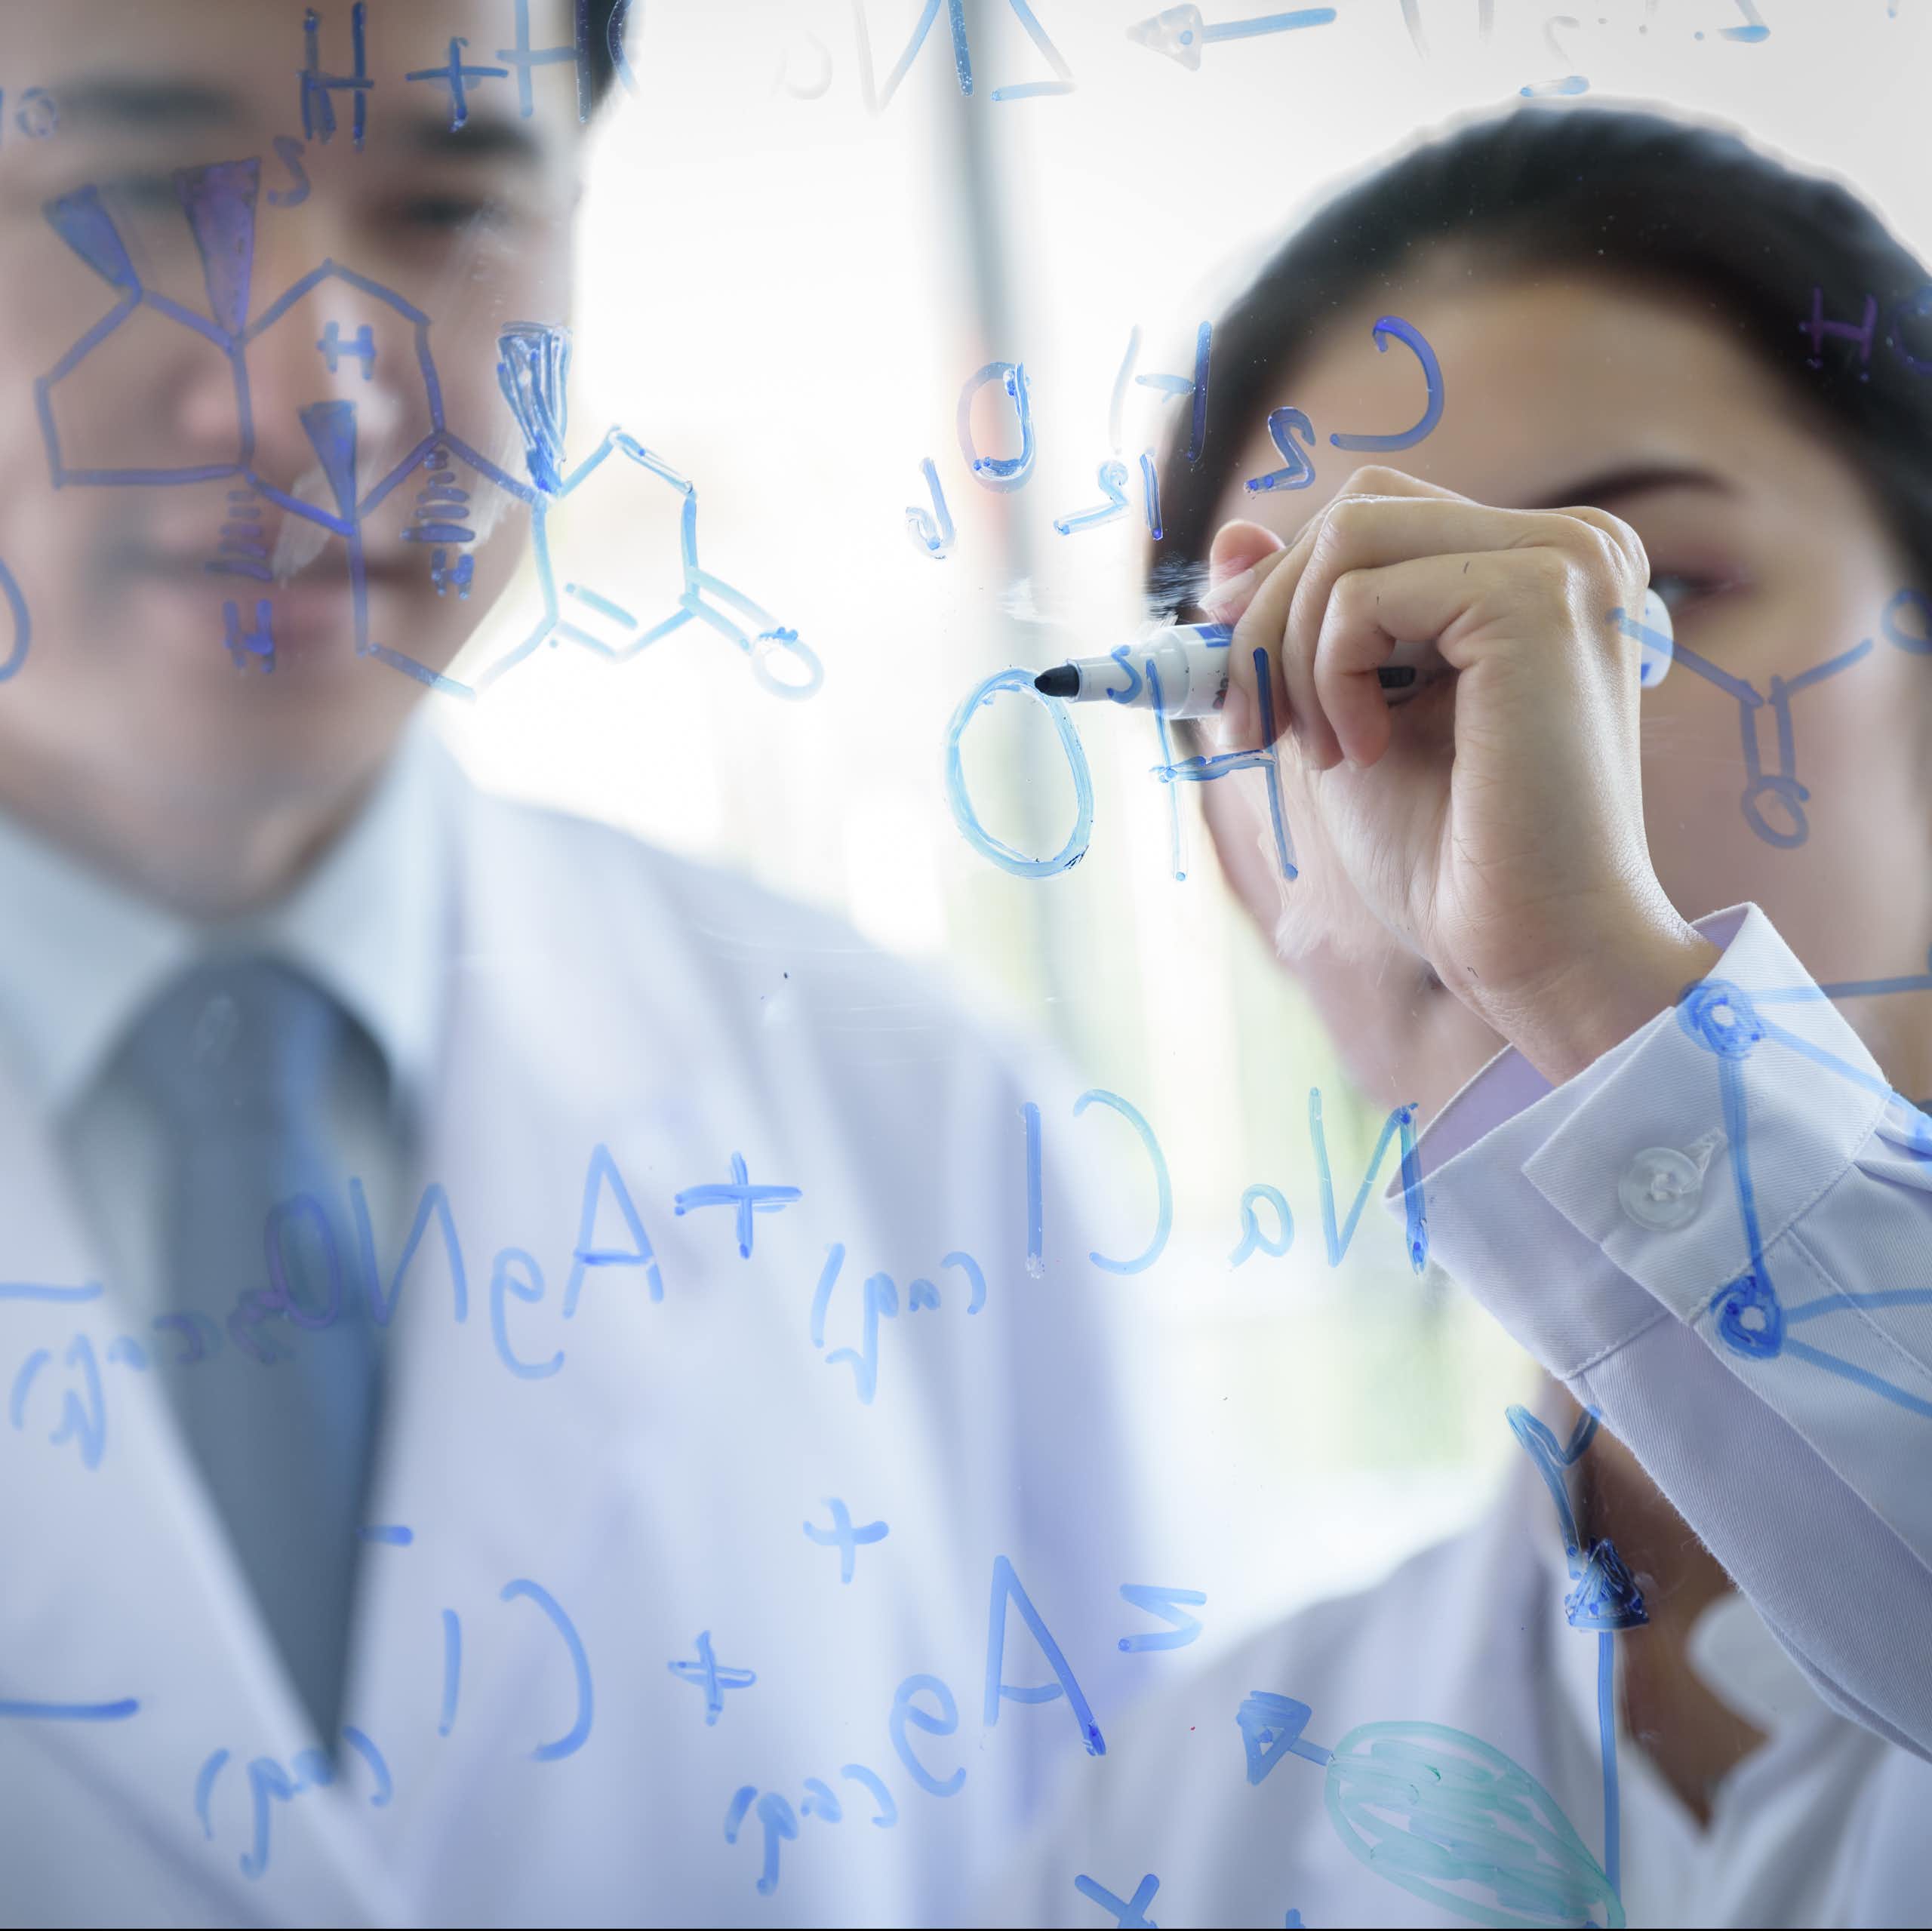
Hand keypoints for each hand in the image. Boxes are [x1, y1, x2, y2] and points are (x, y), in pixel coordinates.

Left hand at [1210, 466, 1719, 1083]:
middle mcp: (1571, 543)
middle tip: (1261, 731)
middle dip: (1270, 620)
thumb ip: (1297, 619)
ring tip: (1326, 751)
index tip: (1246, 688)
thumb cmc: (1448, 855)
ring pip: (1348, 535)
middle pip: (1355, 510)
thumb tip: (1229, 537)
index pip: (1372, 518)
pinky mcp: (1539, 596)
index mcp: (1537, 567)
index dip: (1281, 592)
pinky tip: (1367, 752)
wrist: (1531, 948)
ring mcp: (1566, 559)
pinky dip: (1328, 677)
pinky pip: (1361, 591)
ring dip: (1294, 652)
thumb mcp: (1341, 711)